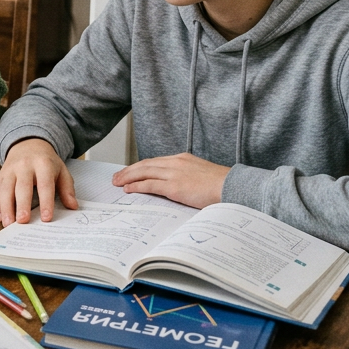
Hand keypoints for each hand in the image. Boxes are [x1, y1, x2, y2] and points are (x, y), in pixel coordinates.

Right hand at [0, 138, 77, 225]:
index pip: (45, 184)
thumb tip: (73, 206)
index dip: (46, 201)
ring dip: (5, 207)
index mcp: (43, 164)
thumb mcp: (61, 171)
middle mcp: (24, 166)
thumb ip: (67, 189)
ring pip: (5, 189)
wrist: (29, 144)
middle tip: (22, 221)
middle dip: (21, 205)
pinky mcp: (0, 175)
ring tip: (8, 224)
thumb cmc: (46, 162)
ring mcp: (10, 170)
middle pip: (22, 187)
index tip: (46, 218)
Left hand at [110, 153, 228, 208]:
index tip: (131, 171)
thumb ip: (188, 176)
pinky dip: (137, 186)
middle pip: (145, 165)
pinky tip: (128, 189)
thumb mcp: (202, 174)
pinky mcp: (174, 187)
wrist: (232, 186)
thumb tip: (179, 185)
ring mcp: (174, 174)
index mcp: (182, 159)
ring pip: (144, 173)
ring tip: (117, 182)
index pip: (155, 162)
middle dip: (129, 171)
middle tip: (116, 177)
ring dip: (128, 177)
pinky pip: (149, 185)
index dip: (140, 167)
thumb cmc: (221, 185)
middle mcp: (175, 163)